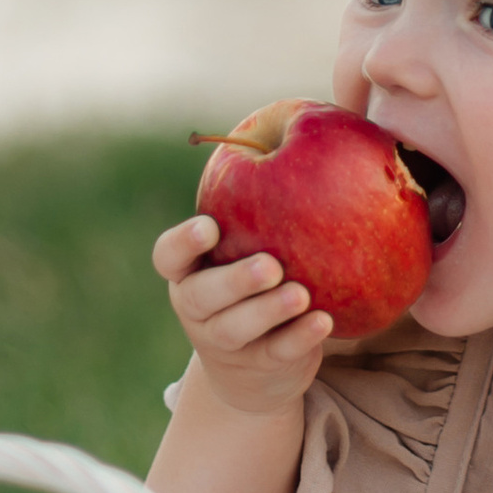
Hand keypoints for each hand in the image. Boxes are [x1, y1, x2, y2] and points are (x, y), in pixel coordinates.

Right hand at [153, 215, 332, 419]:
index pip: (167, 256)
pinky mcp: (258, 367)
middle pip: (200, 296)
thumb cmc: (257, 282)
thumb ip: (263, 204)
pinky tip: (325, 321)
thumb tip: (312, 122)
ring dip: (268, 311)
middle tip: (269, 267)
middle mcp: (197, 306)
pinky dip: (299, 339)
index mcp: (189, 271)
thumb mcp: (247, 247)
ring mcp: (224, 342)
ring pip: (235, 330)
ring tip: (300, 294)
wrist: (256, 370)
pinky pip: (276, 354)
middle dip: (233, 282)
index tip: (210, 227)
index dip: (183, 242)